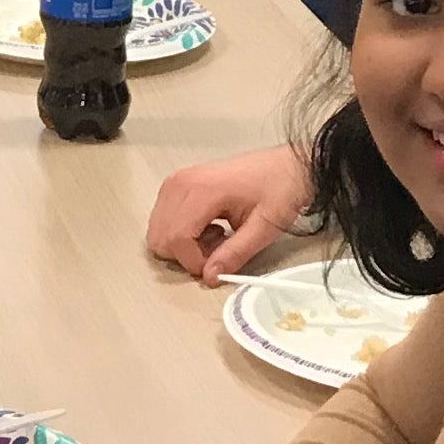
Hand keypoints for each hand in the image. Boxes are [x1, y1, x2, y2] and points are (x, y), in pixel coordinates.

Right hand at [142, 143, 311, 284]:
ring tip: (214, 237)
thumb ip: (235, 254)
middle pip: (160, 237)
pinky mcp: (176, 185)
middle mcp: (180, 183)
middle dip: (186, 254)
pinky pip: (163, 220)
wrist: (286, 166)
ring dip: (182, 244)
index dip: (194, 261)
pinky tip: (207, 227)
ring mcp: (175, 182)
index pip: (177, 238)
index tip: (217, 266)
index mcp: (202, 190)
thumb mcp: (263, 228)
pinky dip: (180, 233)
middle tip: (217, 249)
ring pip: (157, 231)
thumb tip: (210, 276)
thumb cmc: (279, 190)